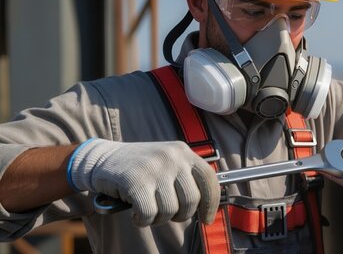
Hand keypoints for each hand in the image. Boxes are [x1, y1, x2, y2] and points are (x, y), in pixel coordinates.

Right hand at [69, 139, 219, 226]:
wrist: (101, 158)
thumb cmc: (138, 166)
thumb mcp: (167, 162)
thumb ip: (186, 178)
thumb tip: (207, 205)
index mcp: (183, 151)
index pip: (209, 179)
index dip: (211, 203)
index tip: (207, 218)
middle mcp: (172, 157)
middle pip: (192, 200)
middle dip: (180, 214)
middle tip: (167, 213)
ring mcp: (154, 168)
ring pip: (170, 210)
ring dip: (159, 218)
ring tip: (148, 209)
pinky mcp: (136, 181)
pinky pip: (149, 214)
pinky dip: (143, 220)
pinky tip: (135, 213)